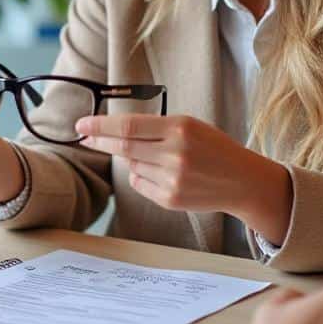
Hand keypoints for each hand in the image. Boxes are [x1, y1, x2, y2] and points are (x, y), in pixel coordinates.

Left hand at [75, 113, 269, 215]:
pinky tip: (163, 173)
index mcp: (179, 128)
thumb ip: (155, 128)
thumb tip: (114, 132)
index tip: (81, 124)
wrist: (241, 180)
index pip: (129, 126)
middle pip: (123, 147)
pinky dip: (142, 176)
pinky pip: (140, 184)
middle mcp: (174, 154)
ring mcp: (172, 179)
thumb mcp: (189, 126)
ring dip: (133, 160)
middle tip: (84, 136)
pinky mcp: (170, 199)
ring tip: (158, 157)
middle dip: (99, 141)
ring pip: (132, 166)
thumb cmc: (213, 148)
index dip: (101, 126)